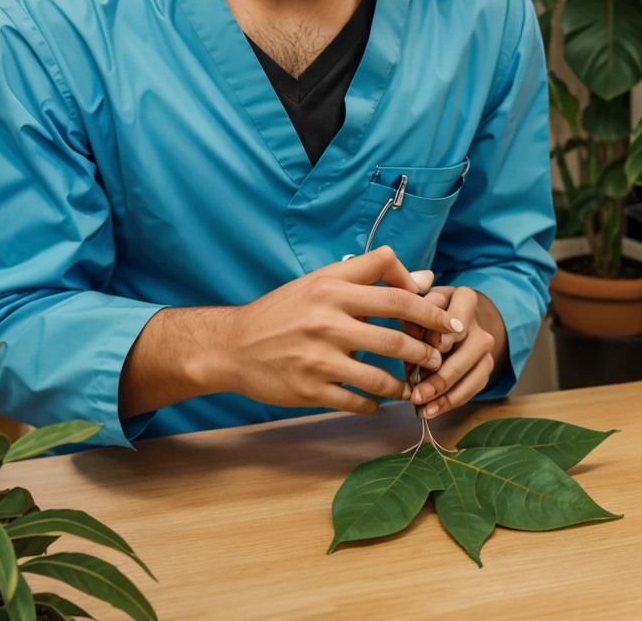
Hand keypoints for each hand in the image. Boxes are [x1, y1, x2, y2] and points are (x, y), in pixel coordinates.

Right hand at [215, 246, 464, 415]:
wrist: (234, 345)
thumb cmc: (283, 310)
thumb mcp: (321, 281)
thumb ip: (371, 275)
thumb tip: (424, 277)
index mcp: (332, 288)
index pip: (396, 294)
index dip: (429, 308)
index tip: (446, 320)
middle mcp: (327, 321)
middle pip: (396, 338)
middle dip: (426, 351)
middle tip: (438, 357)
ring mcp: (319, 358)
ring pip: (382, 377)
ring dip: (406, 384)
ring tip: (415, 383)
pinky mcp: (311, 390)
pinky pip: (358, 402)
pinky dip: (375, 403)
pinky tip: (378, 400)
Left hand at [402, 286, 497, 418]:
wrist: (451, 318)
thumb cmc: (427, 310)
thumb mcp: (419, 303)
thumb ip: (414, 314)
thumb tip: (408, 330)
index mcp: (465, 299)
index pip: (460, 314)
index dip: (446, 332)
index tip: (434, 347)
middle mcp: (480, 324)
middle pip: (469, 351)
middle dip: (442, 375)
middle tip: (418, 392)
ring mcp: (486, 349)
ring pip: (474, 374)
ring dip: (446, 395)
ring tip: (422, 408)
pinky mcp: (486, 368)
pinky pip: (473, 388)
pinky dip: (450, 401)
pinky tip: (431, 410)